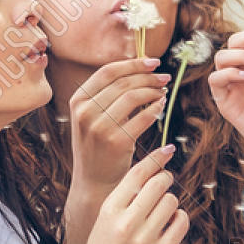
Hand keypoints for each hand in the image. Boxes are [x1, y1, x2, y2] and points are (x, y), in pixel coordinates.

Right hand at [66, 57, 170, 192]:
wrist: (93, 181)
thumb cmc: (97, 145)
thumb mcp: (91, 117)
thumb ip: (106, 95)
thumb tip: (137, 67)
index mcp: (78, 100)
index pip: (108, 72)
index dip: (133, 64)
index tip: (153, 62)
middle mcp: (85, 112)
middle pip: (123, 82)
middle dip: (148, 77)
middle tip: (164, 78)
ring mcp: (99, 127)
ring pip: (133, 96)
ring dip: (153, 91)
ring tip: (163, 92)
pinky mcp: (116, 142)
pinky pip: (143, 118)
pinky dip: (155, 109)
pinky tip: (161, 106)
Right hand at [82, 144, 188, 243]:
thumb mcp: (104, 218)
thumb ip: (125, 196)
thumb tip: (153, 169)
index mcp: (109, 210)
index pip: (137, 174)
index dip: (156, 158)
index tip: (168, 150)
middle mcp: (126, 223)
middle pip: (158, 183)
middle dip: (165, 178)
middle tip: (165, 181)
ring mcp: (144, 239)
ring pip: (172, 201)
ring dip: (170, 201)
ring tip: (162, 209)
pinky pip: (181, 222)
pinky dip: (180, 217)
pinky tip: (172, 220)